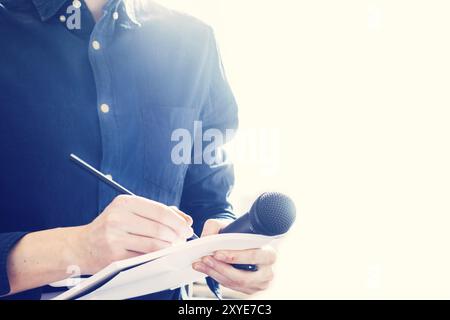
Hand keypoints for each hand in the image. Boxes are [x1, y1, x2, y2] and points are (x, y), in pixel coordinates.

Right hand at [77, 195, 193, 273]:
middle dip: (176, 236)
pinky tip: (160, 255)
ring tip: (173, 247)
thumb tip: (186, 220)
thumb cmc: (112, 227)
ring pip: (154, 244)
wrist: (82, 246)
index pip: (160, 211)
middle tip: (182, 240)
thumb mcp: (131, 212)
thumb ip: (159, 212)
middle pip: (160, 228)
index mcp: (124, 203)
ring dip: (169, 247)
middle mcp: (118, 218)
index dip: (177, 221)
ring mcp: (114, 237)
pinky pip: (145, 257)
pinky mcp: (114, 256)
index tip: (186, 228)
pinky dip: (157, 257)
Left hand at [192, 219, 275, 294]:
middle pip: (243, 276)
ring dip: (215, 274)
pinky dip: (218, 278)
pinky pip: (232, 287)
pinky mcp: (250, 290)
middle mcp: (267, 272)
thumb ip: (216, 227)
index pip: (254, 256)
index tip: (217, 253)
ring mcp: (260, 284)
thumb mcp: (229, 225)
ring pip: (235, 283)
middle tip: (206, 259)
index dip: (235, 257)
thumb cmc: (240, 235)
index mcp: (269, 254)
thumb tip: (206, 238)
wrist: (245, 245)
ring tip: (202, 264)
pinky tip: (207, 269)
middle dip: (221, 268)